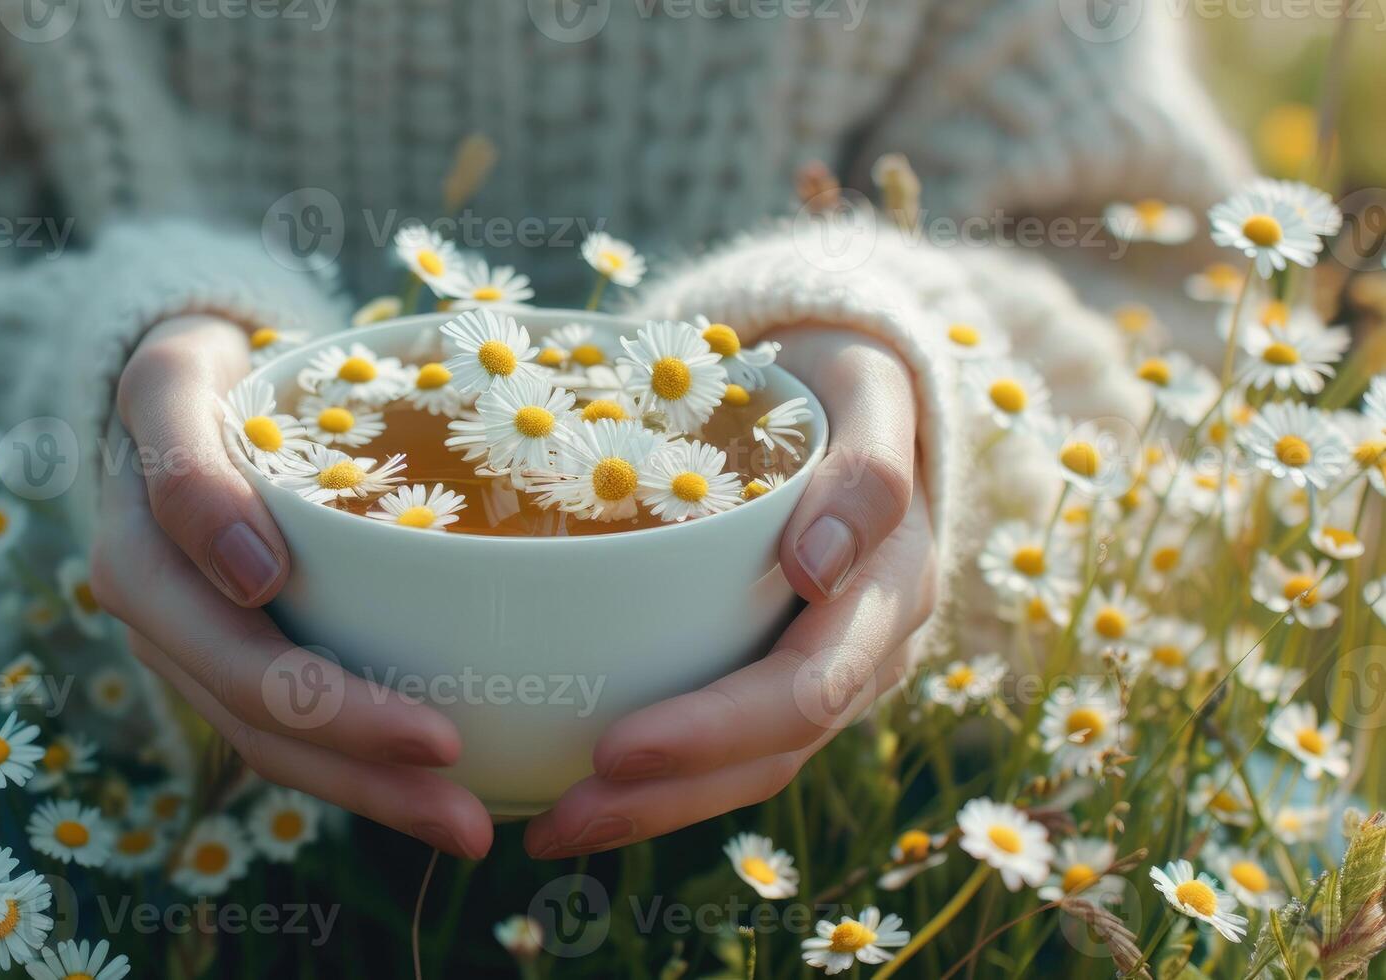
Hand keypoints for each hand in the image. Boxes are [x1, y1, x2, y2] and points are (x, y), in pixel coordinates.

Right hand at [90, 316, 493, 858]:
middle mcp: (164, 629)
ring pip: (279, 749)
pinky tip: (438, 789)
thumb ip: (187, 464)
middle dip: (371, 781)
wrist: (189, 381)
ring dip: (373, 798)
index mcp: (142, 571)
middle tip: (473, 823)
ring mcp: (198, 652)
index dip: (337, 710)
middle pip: (266, 728)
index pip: (244, 664)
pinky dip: (361, 768)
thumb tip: (252, 572)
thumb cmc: (197, 372)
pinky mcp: (237, 656)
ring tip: (471, 830)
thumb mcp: (173, 382)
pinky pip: (293, 731)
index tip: (439, 736)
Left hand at [523, 330, 937, 858]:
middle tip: (559, 820)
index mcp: (889, 593)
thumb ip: (865, 470)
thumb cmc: (846, 384)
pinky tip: (577, 790)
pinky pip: (726, 745)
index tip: (616, 746)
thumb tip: (819, 568)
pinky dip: (659, 778)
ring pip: (747, 770)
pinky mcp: (778, 671)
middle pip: (770, 753)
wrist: (854, 392)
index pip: (806, 690)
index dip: (714, 730)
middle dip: (665, 797)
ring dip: (651, 808)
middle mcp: (863, 651)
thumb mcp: (870, 391)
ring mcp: (823, 669)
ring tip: (551, 829)